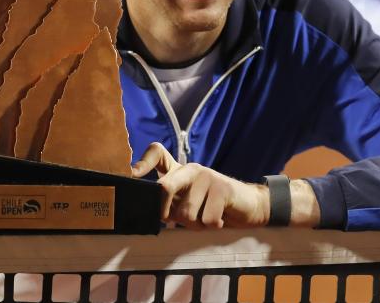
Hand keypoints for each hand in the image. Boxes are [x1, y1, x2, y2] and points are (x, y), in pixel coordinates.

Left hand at [132, 142, 269, 228]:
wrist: (247, 206)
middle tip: (174, 220)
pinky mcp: (223, 188)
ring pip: (186, 212)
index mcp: (179, 171)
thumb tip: (150, 212)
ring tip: (205, 218)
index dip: (142, 162)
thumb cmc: (211, 207)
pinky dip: (212, 226)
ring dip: (195, 225)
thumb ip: (170, 204)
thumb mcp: (187, 203)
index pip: (157, 153)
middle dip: (165, 212)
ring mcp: (207, 176)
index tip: (131, 174)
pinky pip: (207, 219)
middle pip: (164, 187)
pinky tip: (219, 219)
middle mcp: (191, 169)